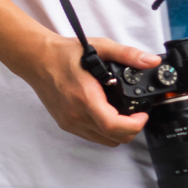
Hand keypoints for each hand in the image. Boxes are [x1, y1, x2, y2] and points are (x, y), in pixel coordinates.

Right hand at [14, 33, 156, 146]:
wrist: (36, 60)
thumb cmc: (63, 54)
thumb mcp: (99, 47)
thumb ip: (127, 54)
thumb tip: (151, 61)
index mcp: (85, 97)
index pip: (113, 126)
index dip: (135, 125)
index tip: (142, 114)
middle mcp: (76, 114)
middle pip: (114, 138)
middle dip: (132, 129)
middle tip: (136, 113)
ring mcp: (69, 121)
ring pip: (105, 141)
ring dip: (119, 132)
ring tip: (122, 114)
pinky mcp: (65, 124)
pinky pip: (92, 136)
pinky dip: (105, 131)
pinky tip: (106, 114)